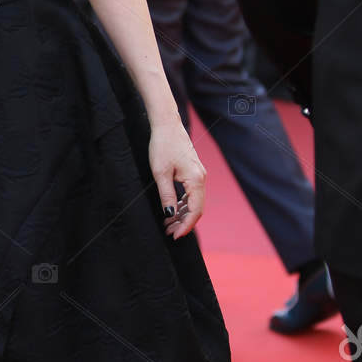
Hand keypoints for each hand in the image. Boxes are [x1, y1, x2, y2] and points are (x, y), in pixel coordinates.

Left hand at [147, 117, 206, 238]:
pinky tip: (172, 210)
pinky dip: (183, 204)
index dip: (186, 226)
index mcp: (196, 179)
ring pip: (194, 202)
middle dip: (184, 223)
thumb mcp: (160, 173)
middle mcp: (201, 178)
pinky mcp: (193, 172)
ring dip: (182, 214)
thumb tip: (169, 214)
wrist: (167, 125)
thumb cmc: (162, 146)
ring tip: (168, 224)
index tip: (175, 236)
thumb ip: (166, 195)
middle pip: (197, 208)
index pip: (195, 210)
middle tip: (169, 233)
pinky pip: (191, 193)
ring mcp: (198, 175)